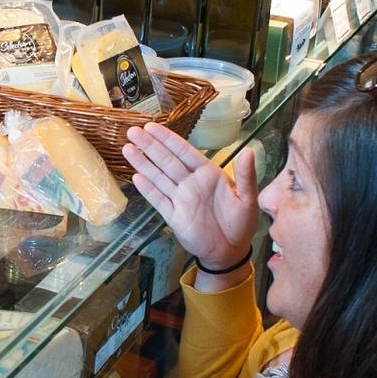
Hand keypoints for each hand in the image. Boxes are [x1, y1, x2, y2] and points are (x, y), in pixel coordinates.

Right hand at [124, 122, 258, 272]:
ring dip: (143, 163)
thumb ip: (246, 176)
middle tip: (133, 131)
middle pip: (167, 161)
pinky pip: (158, 199)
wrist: (230, 251)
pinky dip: (147, 189)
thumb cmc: (241, 223)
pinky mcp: (173, 216)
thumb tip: (249, 151)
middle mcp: (191, 183)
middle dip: (150, 146)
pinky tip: (136, 178)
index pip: (184, 152)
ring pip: (158, 177)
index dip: (168, 139)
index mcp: (208, 174)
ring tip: (127, 149)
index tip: (152, 126)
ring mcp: (180, 199)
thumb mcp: (248, 198)